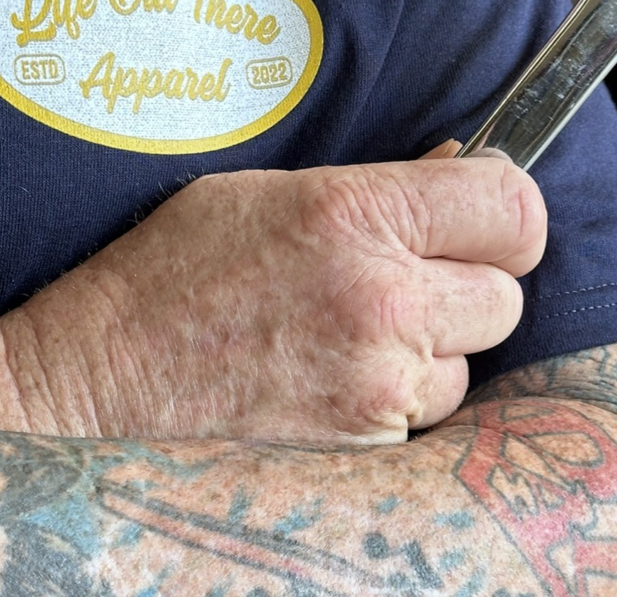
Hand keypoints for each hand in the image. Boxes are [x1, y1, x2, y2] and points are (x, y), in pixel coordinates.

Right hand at [0, 145, 546, 443]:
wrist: (103, 379)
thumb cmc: (179, 268)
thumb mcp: (275, 189)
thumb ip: (381, 184)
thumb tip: (460, 170)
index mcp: (357, 214)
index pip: (512, 207)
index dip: (506, 211)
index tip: (483, 217)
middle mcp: (382, 301)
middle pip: (506, 293)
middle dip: (470, 282)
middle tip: (409, 277)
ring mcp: (377, 382)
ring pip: (471, 360)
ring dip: (435, 346)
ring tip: (357, 330)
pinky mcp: (366, 446)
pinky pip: (426, 412)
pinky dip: (400, 395)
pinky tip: (338, 374)